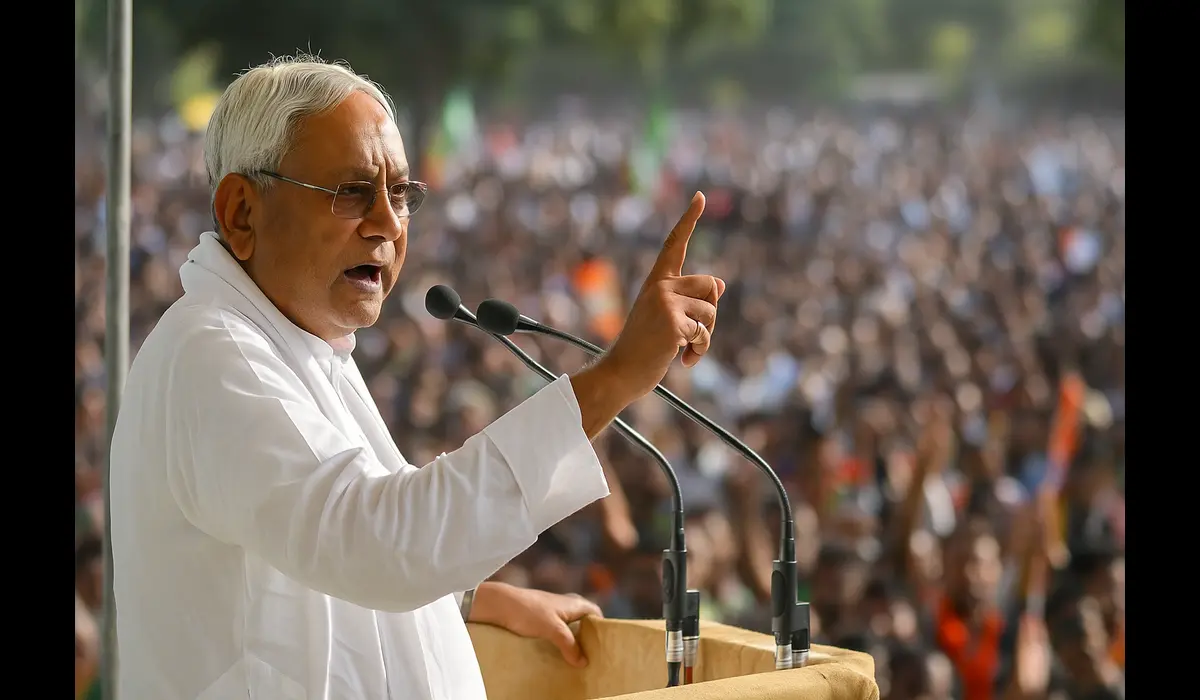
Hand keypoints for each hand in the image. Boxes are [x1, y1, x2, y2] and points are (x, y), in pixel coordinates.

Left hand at [470, 582, 602, 667]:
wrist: (499, 604)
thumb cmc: (528, 611)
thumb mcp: (552, 629)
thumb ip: (569, 644)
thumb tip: (583, 662)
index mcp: (575, 603)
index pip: (596, 614)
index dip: (602, 628)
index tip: (604, 646)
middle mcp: (567, 606)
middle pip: (584, 623)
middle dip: (587, 639)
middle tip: (591, 657)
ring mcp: (553, 612)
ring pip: (570, 629)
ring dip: (572, 643)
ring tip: (576, 660)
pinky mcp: (541, 620)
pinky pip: (557, 632)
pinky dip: (560, 643)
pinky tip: (558, 655)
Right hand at [602, 192, 724, 401]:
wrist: (620, 372)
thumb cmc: (644, 348)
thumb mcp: (668, 318)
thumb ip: (690, 301)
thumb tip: (721, 285)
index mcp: (656, 282)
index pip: (674, 244)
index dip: (689, 219)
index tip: (700, 196)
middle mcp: (660, 286)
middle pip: (710, 285)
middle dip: (710, 312)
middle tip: (692, 334)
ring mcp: (665, 302)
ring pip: (712, 311)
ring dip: (706, 335)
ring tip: (684, 349)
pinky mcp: (672, 322)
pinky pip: (705, 333)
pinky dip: (699, 350)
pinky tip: (684, 362)